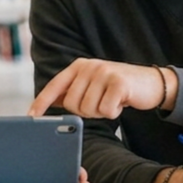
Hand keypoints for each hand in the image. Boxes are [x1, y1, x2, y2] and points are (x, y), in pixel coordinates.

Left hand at [28, 58, 171, 118]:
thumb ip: (74, 91)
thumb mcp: (92, 86)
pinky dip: (113, 112)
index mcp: (79, 66)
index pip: (55, 86)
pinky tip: (121, 102)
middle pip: (72, 104)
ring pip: (88, 109)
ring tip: (111, 101)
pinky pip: (106, 111)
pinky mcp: (119, 83)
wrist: (151, 83)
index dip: (41, 102)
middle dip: (85, 111)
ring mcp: (104, 73)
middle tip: (100, 103)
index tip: (31, 116)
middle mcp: (89, 66)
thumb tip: (50, 105)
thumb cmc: (117, 88)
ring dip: (101, 112)